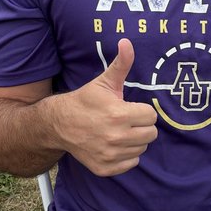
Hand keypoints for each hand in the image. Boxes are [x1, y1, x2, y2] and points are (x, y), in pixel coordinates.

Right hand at [49, 40, 157, 175]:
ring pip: (142, 149)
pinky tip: (113, 145)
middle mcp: (116, 137)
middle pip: (151, 134)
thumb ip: (121, 64)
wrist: (59, 124)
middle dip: (141, 125)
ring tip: (118, 131)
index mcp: (119, 115)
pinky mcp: (105, 168)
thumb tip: (127, 42)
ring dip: (134, 140)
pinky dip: (126, 155)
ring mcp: (110, 155)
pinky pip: (131, 163)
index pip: (151, 116)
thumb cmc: (85, 101)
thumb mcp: (104, 82)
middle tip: (126, 120)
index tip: (128, 108)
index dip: (141, 110)